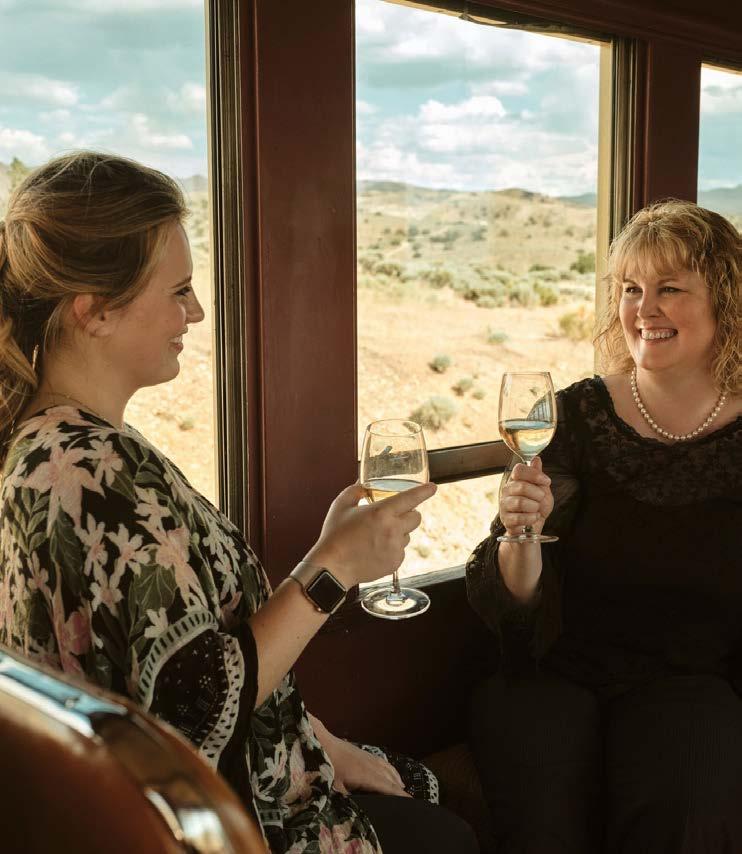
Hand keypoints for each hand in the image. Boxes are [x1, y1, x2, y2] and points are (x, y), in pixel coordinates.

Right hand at [305, 481, 435, 587]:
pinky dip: (392, 548)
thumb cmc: (335, 535)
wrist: (332, 568)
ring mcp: (395, 548)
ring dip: (398, 532)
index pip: (410, 499)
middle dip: (409, 514)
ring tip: (376, 537)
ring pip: (407, 535)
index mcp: (381, 513)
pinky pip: (400, 551)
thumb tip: (363, 485)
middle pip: (416, 518)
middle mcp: (392, 530)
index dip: (424, 491)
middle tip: (393, 516)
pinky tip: (375, 549)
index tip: (432, 487)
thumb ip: (355, 491)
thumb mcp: (341, 506)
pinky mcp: (395, 563)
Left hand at [309, 715, 409, 797]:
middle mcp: (373, 766)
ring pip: (388, 770)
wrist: (324, 741)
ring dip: (397, 779)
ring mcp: (370, 757)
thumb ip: (350, 798)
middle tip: (410, 801)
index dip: (400, 796)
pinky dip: (390, 770)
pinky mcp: (365, 753)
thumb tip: (359, 808)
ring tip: (403, 789)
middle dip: (401, 790)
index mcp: (368, 776)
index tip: (412, 803)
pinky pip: (383, 763)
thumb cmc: (329, 765)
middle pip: (391, 779)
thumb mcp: (337, 787)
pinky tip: (390, 772)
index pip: (389, 788)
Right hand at [499, 457, 552, 537]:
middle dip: (538, 494)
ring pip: (520, 502)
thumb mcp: (542, 489)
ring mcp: (504, 505)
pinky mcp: (505, 519)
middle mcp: (507, 490)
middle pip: (521, 486)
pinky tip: (533, 517)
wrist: (534, 525)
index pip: (519, 470)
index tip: (546, 481)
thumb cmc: (538, 506)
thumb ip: (537, 475)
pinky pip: (519, 518)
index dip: (534, 475)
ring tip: (536, 510)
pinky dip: (531, 518)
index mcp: (515, 480)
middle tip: (541, 499)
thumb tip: (536, 459)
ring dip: (534, 507)